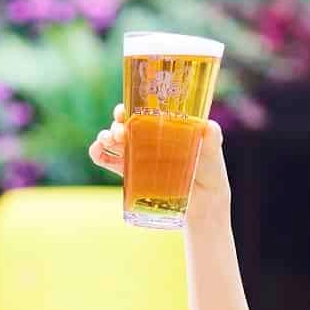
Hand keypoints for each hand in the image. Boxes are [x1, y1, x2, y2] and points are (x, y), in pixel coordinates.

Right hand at [86, 103, 232, 217]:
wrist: (204, 201)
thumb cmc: (210, 170)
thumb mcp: (212, 152)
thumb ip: (213, 139)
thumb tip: (208, 126)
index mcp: (162, 126)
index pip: (140, 111)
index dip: (127, 108)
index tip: (122, 111)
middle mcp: (147, 138)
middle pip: (123, 125)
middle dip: (115, 125)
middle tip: (119, 132)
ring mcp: (137, 155)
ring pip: (113, 141)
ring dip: (104, 137)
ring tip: (108, 141)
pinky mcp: (131, 174)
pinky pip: (109, 161)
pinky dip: (98, 154)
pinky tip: (96, 152)